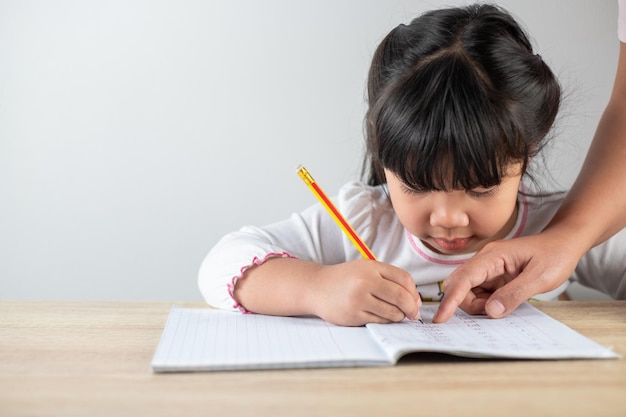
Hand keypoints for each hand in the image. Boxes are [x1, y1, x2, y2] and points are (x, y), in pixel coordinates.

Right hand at [310, 259, 421, 325]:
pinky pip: (380, 321)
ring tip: (395, 314)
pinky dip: (385, 321)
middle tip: (413, 313)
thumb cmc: (345, 279)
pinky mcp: (354, 315)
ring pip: (392, 312)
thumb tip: (416, 300)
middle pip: (401, 297)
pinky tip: (380, 316)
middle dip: (412, 308)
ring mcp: (359, 299)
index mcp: (371, 267)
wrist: (317, 287)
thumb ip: (389, 279)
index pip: (404, 279)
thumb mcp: (365, 269)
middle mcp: (365, 282)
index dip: (414, 292)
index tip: (415, 300)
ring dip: (399, 316)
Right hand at [432, 231, 582, 322]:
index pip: (463, 279)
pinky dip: (486, 303)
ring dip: (479, 305)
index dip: (450, 300)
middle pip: (459, 286)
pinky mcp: (493, 276)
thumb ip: (514, 294)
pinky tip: (503, 302)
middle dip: (467, 304)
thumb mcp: (540, 278)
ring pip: (468, 292)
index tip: (440, 318)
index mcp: (492, 257)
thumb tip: (491, 311)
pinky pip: (480, 293)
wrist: (564, 244)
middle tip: (494, 311)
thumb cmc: (555, 255)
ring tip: (505, 305)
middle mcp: (484, 261)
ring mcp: (488, 269)